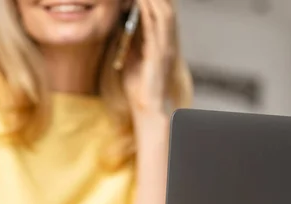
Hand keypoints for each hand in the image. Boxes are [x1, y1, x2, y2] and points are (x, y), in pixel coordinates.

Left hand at [123, 0, 175, 114]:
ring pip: (166, 11)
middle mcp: (168, 39)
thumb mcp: (131, 56)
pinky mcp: (162, 52)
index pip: (160, 10)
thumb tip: (122, 20)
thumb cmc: (139, 86)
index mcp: (162, 39)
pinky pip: (160, 24)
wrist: (147, 107)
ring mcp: (167, 45)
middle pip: (166, 6)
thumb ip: (131, 38)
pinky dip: (152, 8)